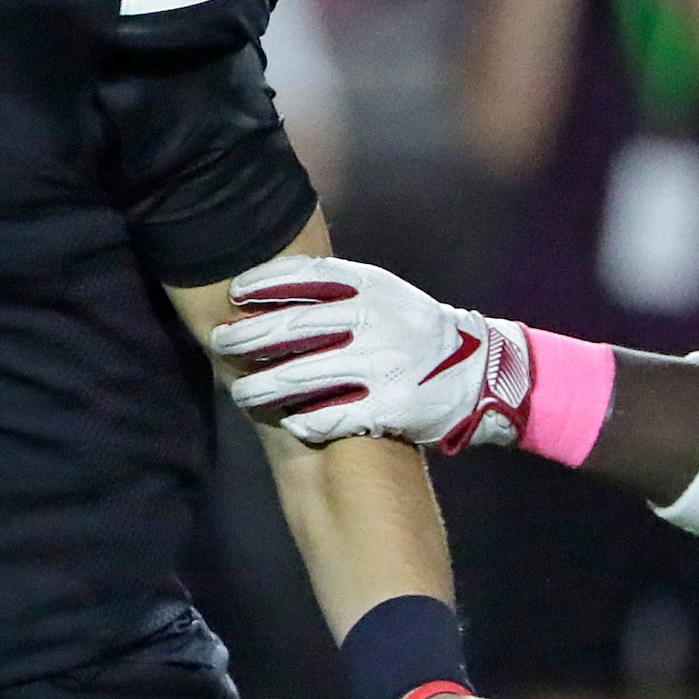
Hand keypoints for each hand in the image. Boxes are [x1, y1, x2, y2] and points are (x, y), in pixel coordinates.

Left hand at [210, 255, 530, 453]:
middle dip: (246, 338)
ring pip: (300, 377)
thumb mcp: (386, 292)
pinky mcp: (390, 406)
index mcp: (371, 287)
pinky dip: (306, 421)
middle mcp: (374, 321)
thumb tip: (270, 279)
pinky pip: (332, 417)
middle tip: (219, 344)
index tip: (235, 294)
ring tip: (239, 394)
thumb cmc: (417, 329)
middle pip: (291, 328)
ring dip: (261, 388)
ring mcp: (382, 364)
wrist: (480, 370)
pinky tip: (291, 422)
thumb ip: (339, 285)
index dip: (262, 284)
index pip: (304, 276)